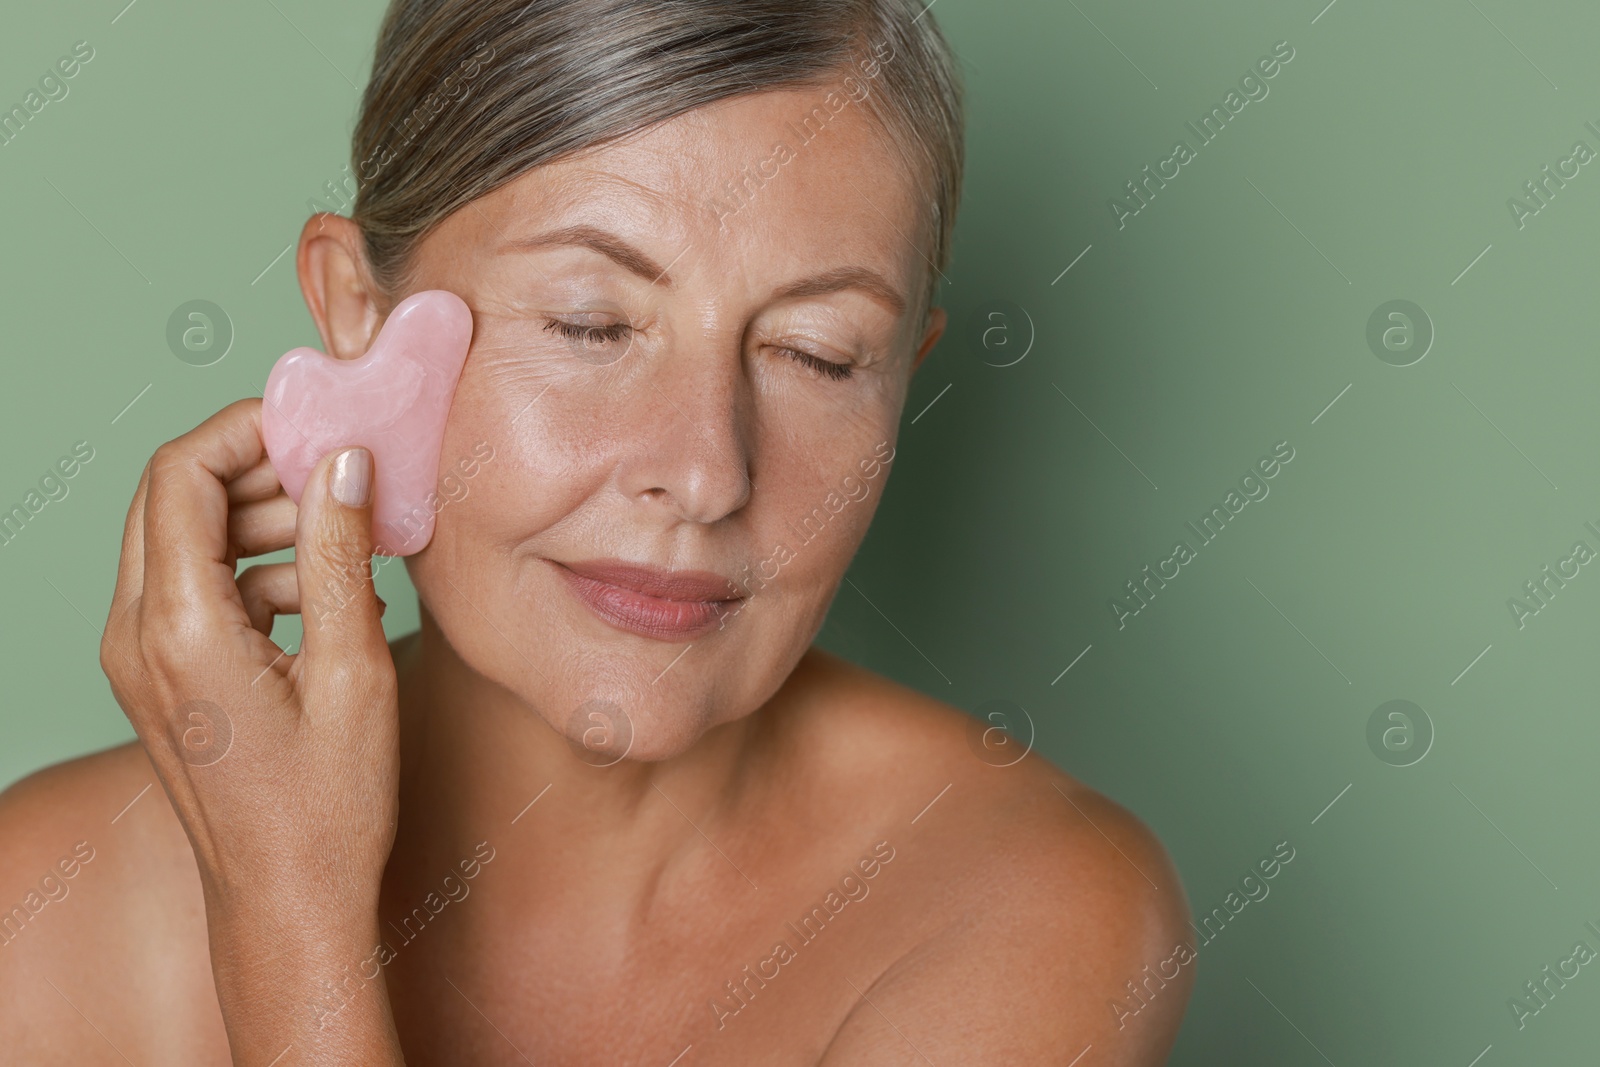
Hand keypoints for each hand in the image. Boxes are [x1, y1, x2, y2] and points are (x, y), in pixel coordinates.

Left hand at [100, 398, 404, 1063]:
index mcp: (178, 628)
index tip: (316, 423)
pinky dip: (249, 566)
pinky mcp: (158, 676)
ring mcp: (137, 658)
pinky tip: (322, 592)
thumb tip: (344, 463)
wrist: (285, 900)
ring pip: (179, 538)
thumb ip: (338, 553)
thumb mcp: (352, 669)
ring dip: (255, 517)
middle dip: (253, 468)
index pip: (180, 475)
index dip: (245, 430)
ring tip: (342, 536)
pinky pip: (190, 586)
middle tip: (335, 472)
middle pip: (169, 497)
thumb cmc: (327, 805)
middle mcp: (135, 634)